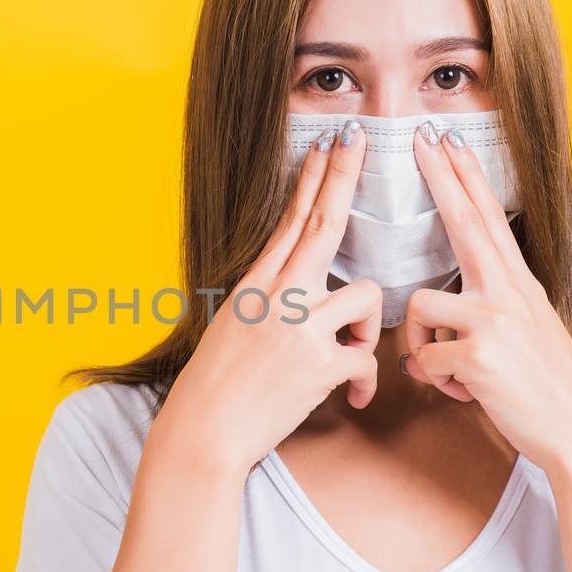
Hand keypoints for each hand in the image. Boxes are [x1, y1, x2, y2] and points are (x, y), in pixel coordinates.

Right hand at [149, 124, 383, 477]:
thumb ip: (270, 301)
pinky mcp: (319, 364)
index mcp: (255, 285)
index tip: (327, 144)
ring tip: (351, 357)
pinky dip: (365, 381)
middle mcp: (277, 297)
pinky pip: (366, 357)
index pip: (292, 221)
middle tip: (358, 139)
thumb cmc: (216, 388)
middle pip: (323, 224)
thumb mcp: (233, 327)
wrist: (203, 432)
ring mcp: (298, 327)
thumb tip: (304, 287)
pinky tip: (351, 398)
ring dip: (368, 328)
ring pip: (365, 297)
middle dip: (343, 176)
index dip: (313, 179)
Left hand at [400, 121, 571, 475]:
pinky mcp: (479, 354)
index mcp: (520, 285)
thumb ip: (486, 316)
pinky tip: (465, 393)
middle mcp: (509, 293)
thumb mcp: (526, 336)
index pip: (489, 218)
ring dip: (423, 343)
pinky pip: (424, 358)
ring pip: (419, 307)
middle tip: (420, 136)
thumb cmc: (547, 390)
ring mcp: (495, 320)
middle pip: (465, 222)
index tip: (449, 142)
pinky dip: (437, 380)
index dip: (467, 178)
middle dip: (440, 176)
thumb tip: (443, 320)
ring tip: (453, 371)